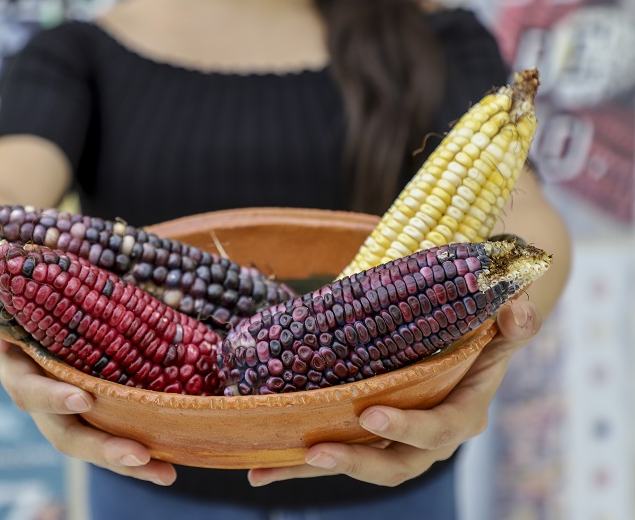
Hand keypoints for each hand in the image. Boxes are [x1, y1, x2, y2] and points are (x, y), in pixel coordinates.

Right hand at [0, 284, 176, 485]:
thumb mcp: (5, 278)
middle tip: (139, 454)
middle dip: (101, 447)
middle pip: (64, 431)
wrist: (41, 281)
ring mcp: (62, 404)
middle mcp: (37, 392)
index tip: (84, 399)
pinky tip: (169, 466)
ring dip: (124, 460)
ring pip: (89, 442)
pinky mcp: (90, 406)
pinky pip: (109, 434)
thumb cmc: (28, 275)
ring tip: (165, 473)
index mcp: (15, 361)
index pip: (28, 387)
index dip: (52, 397)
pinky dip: (135, 452)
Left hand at [248, 298, 541, 486]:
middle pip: (394, 465)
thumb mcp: (501, 329)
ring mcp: (393, 443)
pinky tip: (259, 468)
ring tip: (265, 471)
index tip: (371, 416)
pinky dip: (296, 466)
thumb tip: (518, 305)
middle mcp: (426, 440)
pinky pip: (333, 456)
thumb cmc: (482, 337)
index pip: (438, 430)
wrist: (466, 350)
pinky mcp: (365, 440)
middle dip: (355, 463)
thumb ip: (513, 323)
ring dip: (310, 471)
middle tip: (317, 451)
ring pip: (355, 466)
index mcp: (461, 414)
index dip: (406, 428)